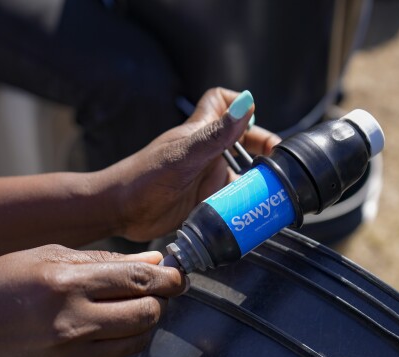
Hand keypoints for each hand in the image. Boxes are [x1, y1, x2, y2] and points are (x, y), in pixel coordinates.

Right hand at [0, 245, 186, 356]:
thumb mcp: (44, 257)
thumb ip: (103, 261)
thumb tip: (153, 261)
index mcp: (65, 284)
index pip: (139, 281)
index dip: (168, 279)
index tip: (176, 277)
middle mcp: (72, 323)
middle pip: (147, 314)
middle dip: (157, 301)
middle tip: (148, 294)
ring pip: (136, 342)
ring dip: (140, 325)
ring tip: (122, 312)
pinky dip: (119, 346)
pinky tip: (101, 333)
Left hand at [109, 88, 281, 241]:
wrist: (119, 211)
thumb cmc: (144, 178)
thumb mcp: (186, 155)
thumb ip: (217, 134)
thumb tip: (248, 104)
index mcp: (200, 132)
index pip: (222, 101)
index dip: (240, 104)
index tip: (257, 118)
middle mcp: (205, 152)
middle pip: (241, 141)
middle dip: (261, 149)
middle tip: (278, 165)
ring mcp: (204, 177)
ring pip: (239, 173)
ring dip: (255, 181)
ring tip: (272, 192)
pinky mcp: (202, 201)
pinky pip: (230, 199)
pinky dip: (242, 204)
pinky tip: (252, 213)